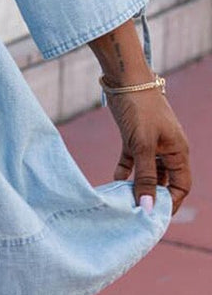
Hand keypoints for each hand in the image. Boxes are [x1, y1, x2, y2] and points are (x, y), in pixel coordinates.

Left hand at [106, 89, 191, 214]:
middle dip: (151, 196)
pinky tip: (114, 181)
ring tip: (124, 200)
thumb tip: (148, 208)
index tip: (155, 217)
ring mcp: (150, 143)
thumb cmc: (140, 108)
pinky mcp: (133, 136)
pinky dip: (124, 170)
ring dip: (136, 184)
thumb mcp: (142, 145)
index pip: (181, 185)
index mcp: (178, 151)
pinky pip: (131, 160)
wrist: (125, 78)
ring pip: (146, 171)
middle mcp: (167, 149)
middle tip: (136, 212)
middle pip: (163, 180)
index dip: (170, 202)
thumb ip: (144, 177)